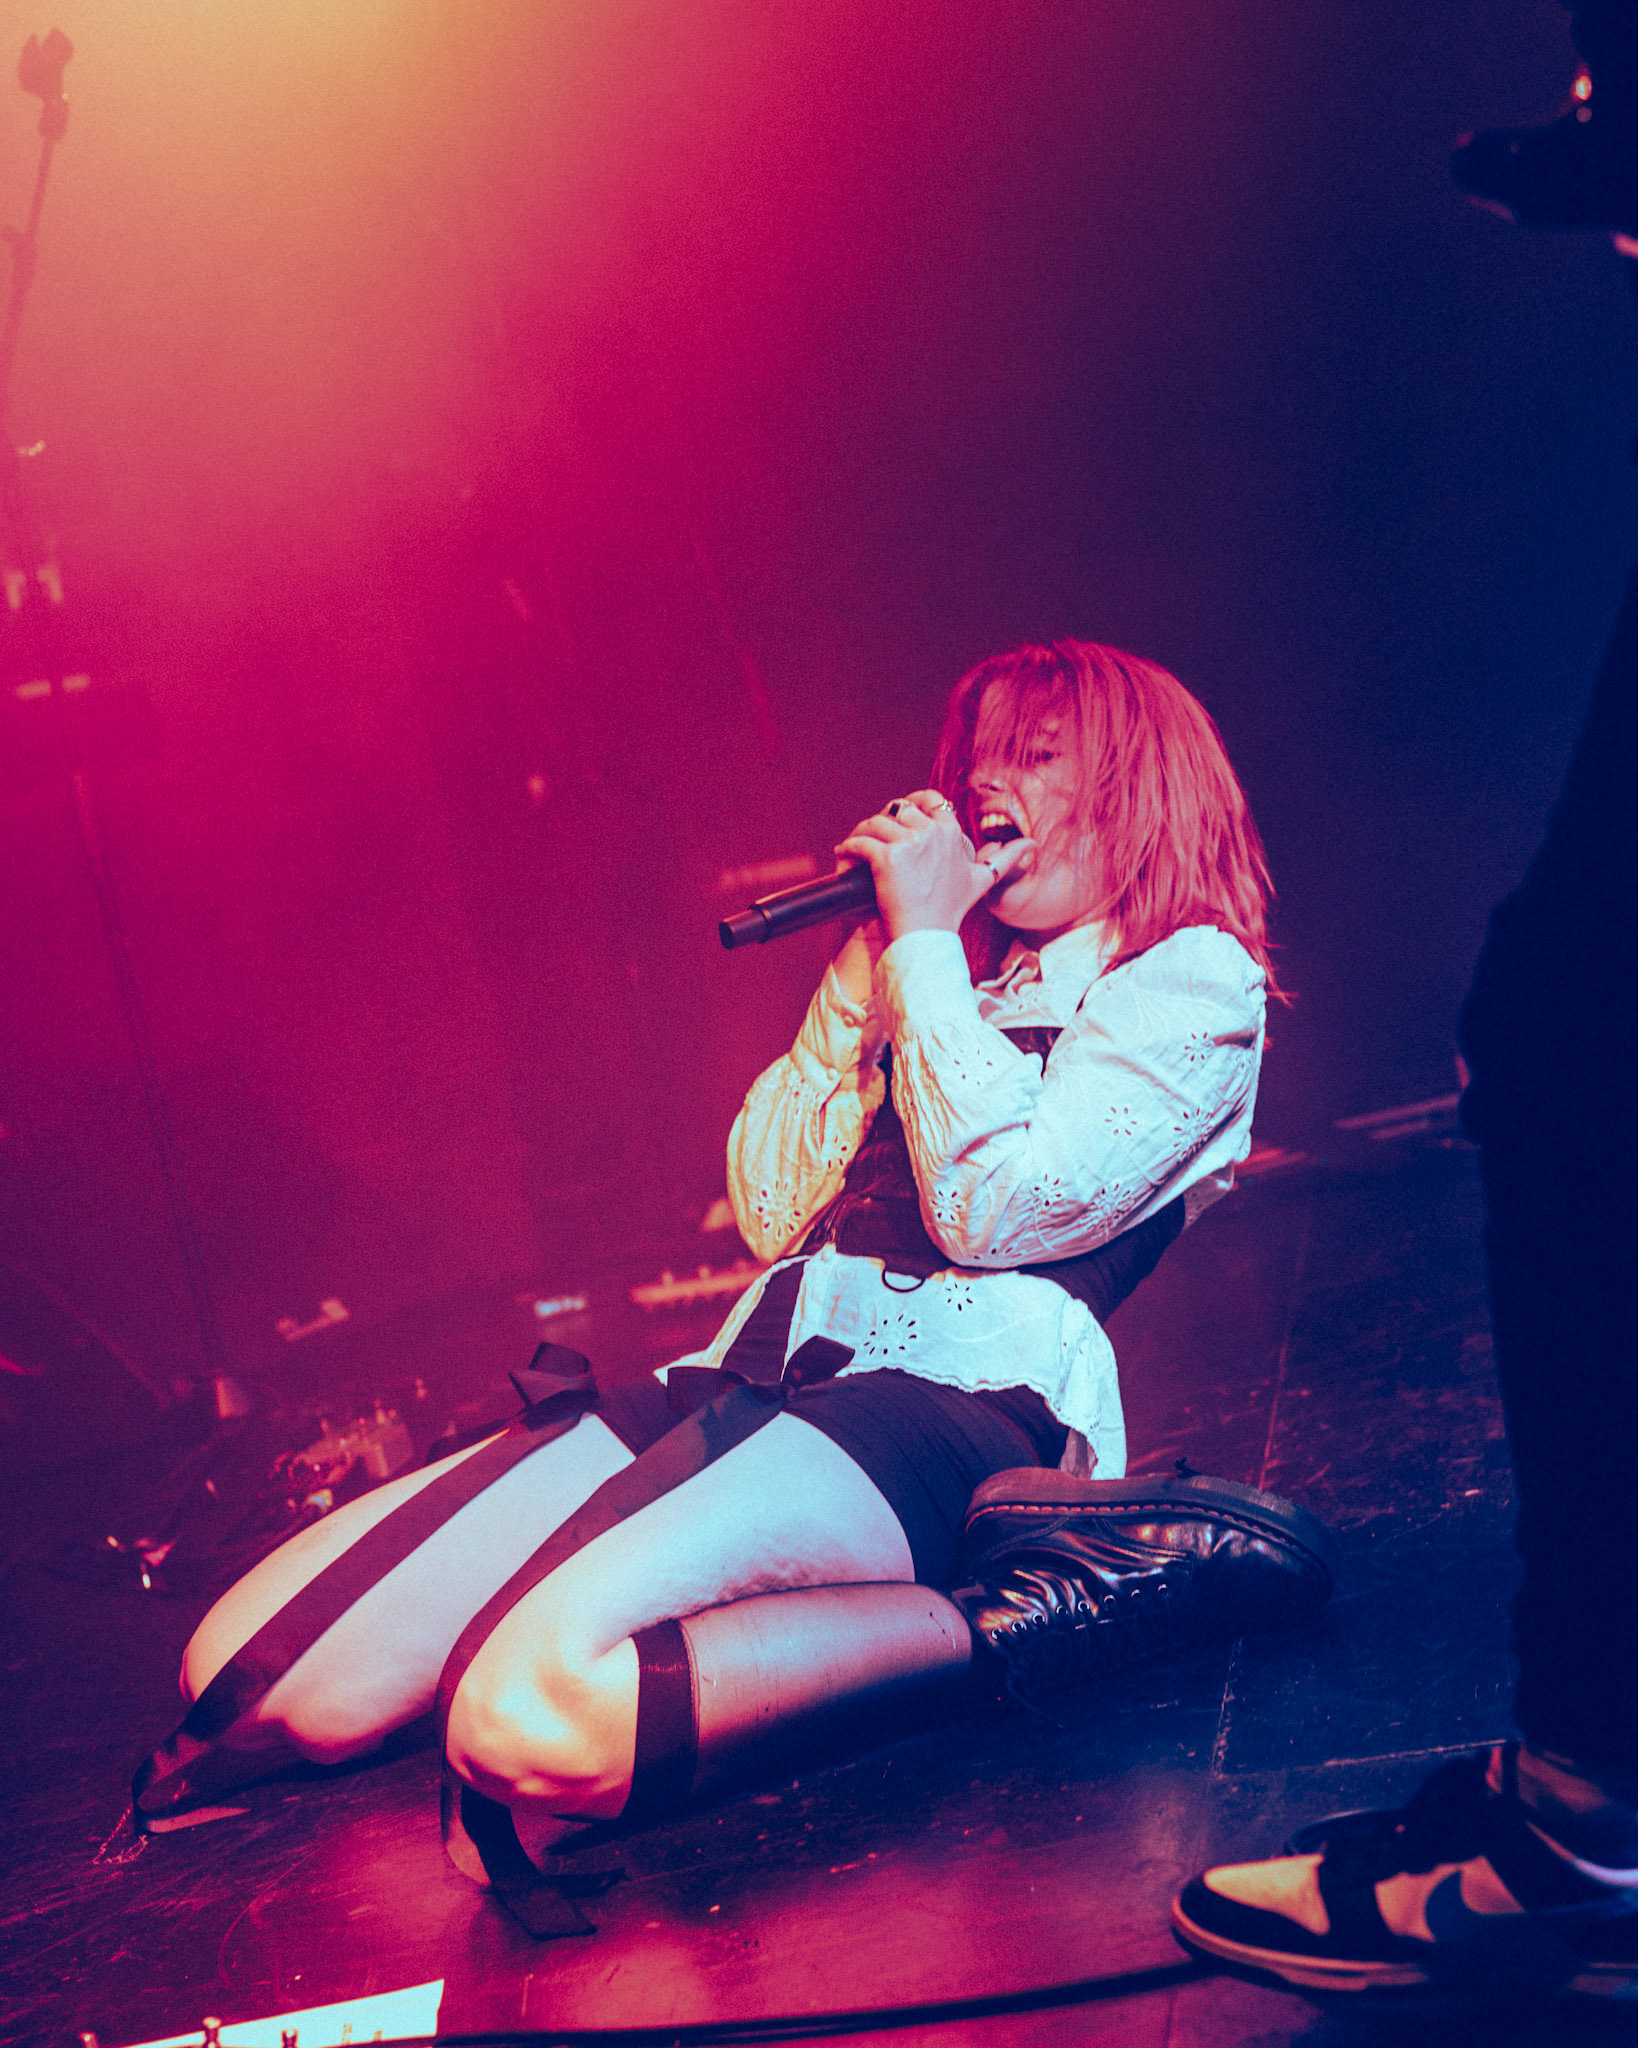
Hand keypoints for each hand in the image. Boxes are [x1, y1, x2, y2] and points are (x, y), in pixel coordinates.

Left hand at [835, 789, 1034, 941]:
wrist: (927, 937)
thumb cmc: (951, 910)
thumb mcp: (982, 881)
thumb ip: (1005, 859)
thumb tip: (1032, 845)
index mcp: (952, 832)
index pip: (928, 802)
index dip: (910, 808)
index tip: (897, 823)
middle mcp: (934, 832)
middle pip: (898, 810)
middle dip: (883, 822)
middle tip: (871, 839)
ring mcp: (911, 843)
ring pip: (876, 822)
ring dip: (861, 833)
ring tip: (853, 848)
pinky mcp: (888, 857)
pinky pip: (860, 842)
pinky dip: (848, 848)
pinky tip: (844, 855)